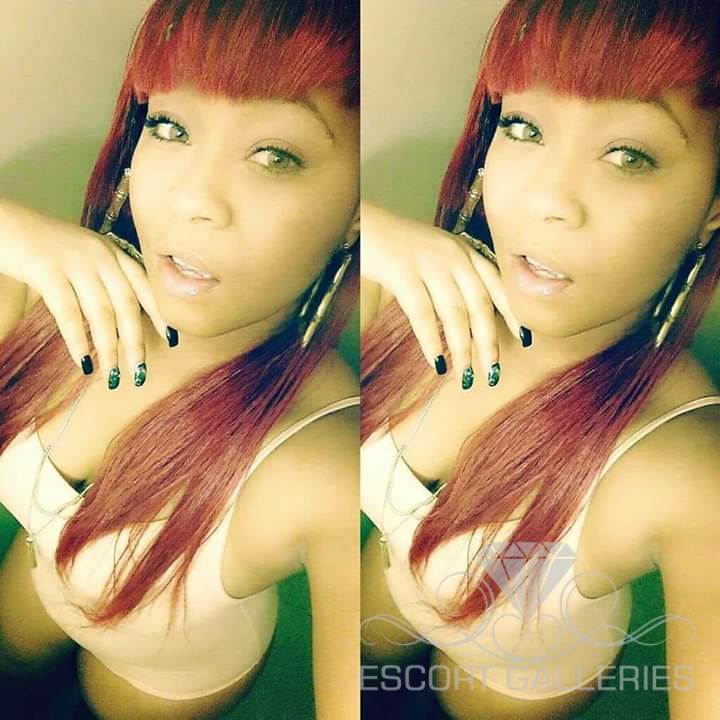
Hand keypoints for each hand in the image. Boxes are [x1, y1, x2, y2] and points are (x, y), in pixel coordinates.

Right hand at [0, 201, 167, 386]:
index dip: (160, 315)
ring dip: (109, 349)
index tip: (172, 341)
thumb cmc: (43, 246)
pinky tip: (84, 362)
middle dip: (135, 343)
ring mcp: (75, 262)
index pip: (146, 287)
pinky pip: (69, 313)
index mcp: (113, 252)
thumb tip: (123, 321)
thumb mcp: (84, 255)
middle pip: (128, 306)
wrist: (3, 223)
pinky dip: (78, 340)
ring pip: (101, 313)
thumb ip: (105, 279)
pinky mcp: (47, 270)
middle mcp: (101, 255)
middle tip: (140, 373)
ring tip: (112, 375)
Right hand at [361, 201, 529, 387]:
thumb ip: (454, 277)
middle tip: (493, 373)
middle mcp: (452, 255)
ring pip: (454, 313)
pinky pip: (422, 314)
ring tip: (465, 376)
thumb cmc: (396, 245)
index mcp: (464, 250)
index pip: (498, 285)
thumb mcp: (434, 252)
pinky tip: (437, 362)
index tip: (525, 340)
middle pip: (480, 305)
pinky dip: (432, 341)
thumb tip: (468, 321)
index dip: (512, 314)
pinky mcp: (402, 272)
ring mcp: (428, 262)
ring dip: (462, 349)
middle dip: (489, 343)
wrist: (360, 223)